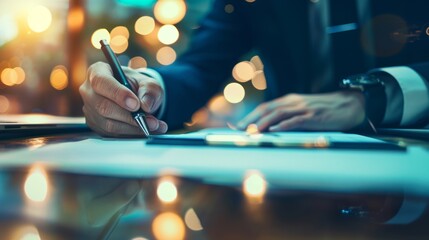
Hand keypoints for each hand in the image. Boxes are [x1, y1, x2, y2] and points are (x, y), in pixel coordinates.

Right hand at [79, 62, 167, 136]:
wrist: (135, 97)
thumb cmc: (138, 86)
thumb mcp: (148, 83)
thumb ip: (149, 90)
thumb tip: (145, 105)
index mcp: (98, 72)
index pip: (101, 82)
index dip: (118, 94)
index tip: (136, 104)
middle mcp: (89, 91)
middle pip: (103, 107)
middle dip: (130, 117)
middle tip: (151, 121)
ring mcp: (90, 110)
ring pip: (108, 124)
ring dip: (134, 128)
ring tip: (154, 126)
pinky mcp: (95, 125)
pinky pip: (112, 134)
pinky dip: (131, 134)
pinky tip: (146, 130)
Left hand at [237, 91, 365, 131]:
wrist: (348, 105)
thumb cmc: (324, 110)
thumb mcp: (303, 110)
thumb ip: (288, 116)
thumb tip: (271, 128)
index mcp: (289, 100)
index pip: (264, 107)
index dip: (250, 116)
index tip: (237, 125)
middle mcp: (293, 102)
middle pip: (267, 109)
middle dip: (251, 119)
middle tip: (238, 129)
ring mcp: (303, 108)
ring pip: (278, 113)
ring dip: (264, 123)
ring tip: (252, 131)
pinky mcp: (313, 116)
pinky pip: (296, 120)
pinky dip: (284, 125)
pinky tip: (275, 130)